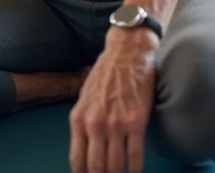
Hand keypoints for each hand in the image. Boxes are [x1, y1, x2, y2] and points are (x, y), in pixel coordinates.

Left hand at [69, 29, 158, 172]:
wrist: (127, 52)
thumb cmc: (106, 73)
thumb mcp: (84, 97)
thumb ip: (84, 123)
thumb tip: (86, 149)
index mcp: (79, 119)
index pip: (77, 160)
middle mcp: (95, 124)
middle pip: (96, 167)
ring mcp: (117, 124)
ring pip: (115, 165)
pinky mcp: (137, 121)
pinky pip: (136, 155)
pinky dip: (136, 170)